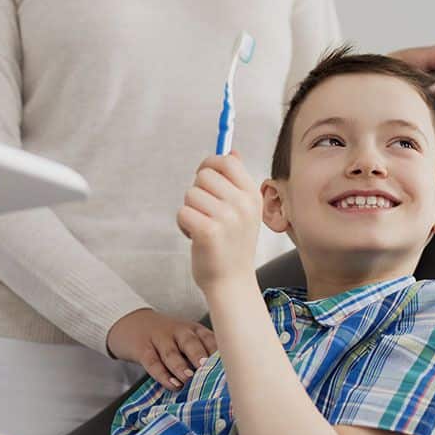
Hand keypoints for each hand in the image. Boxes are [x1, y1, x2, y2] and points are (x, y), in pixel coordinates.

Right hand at [107, 309, 216, 391]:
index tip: (231, 367)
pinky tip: (171, 384)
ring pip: (171, 352)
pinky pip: (152, 362)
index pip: (209, 338)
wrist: (130, 323)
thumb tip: (222, 382)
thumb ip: (200, 355)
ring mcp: (159, 339)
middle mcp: (178, 332)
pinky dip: (162, 374)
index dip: (220, 353)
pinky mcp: (142, 348)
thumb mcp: (184, 339)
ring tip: (189, 378)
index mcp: (193, 329)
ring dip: (181, 366)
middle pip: (191, 342)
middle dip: (200, 355)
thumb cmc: (167, 338)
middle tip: (208, 368)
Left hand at [177, 150, 261, 291]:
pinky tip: (195, 237)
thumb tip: (231, 151)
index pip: (227, 161)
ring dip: (189, 210)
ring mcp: (227, 218)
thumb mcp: (244, 210)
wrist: (232, 283)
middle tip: (206, 213)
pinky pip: (182, 212)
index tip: (204, 176)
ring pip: (190, 194)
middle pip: (204, 175)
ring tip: (202, 227)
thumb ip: (237, 181)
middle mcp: (242, 204)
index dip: (210, 164)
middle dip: (197, 191)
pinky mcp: (208, 232)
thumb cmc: (233, 245)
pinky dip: (183, 224)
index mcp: (252, 195)